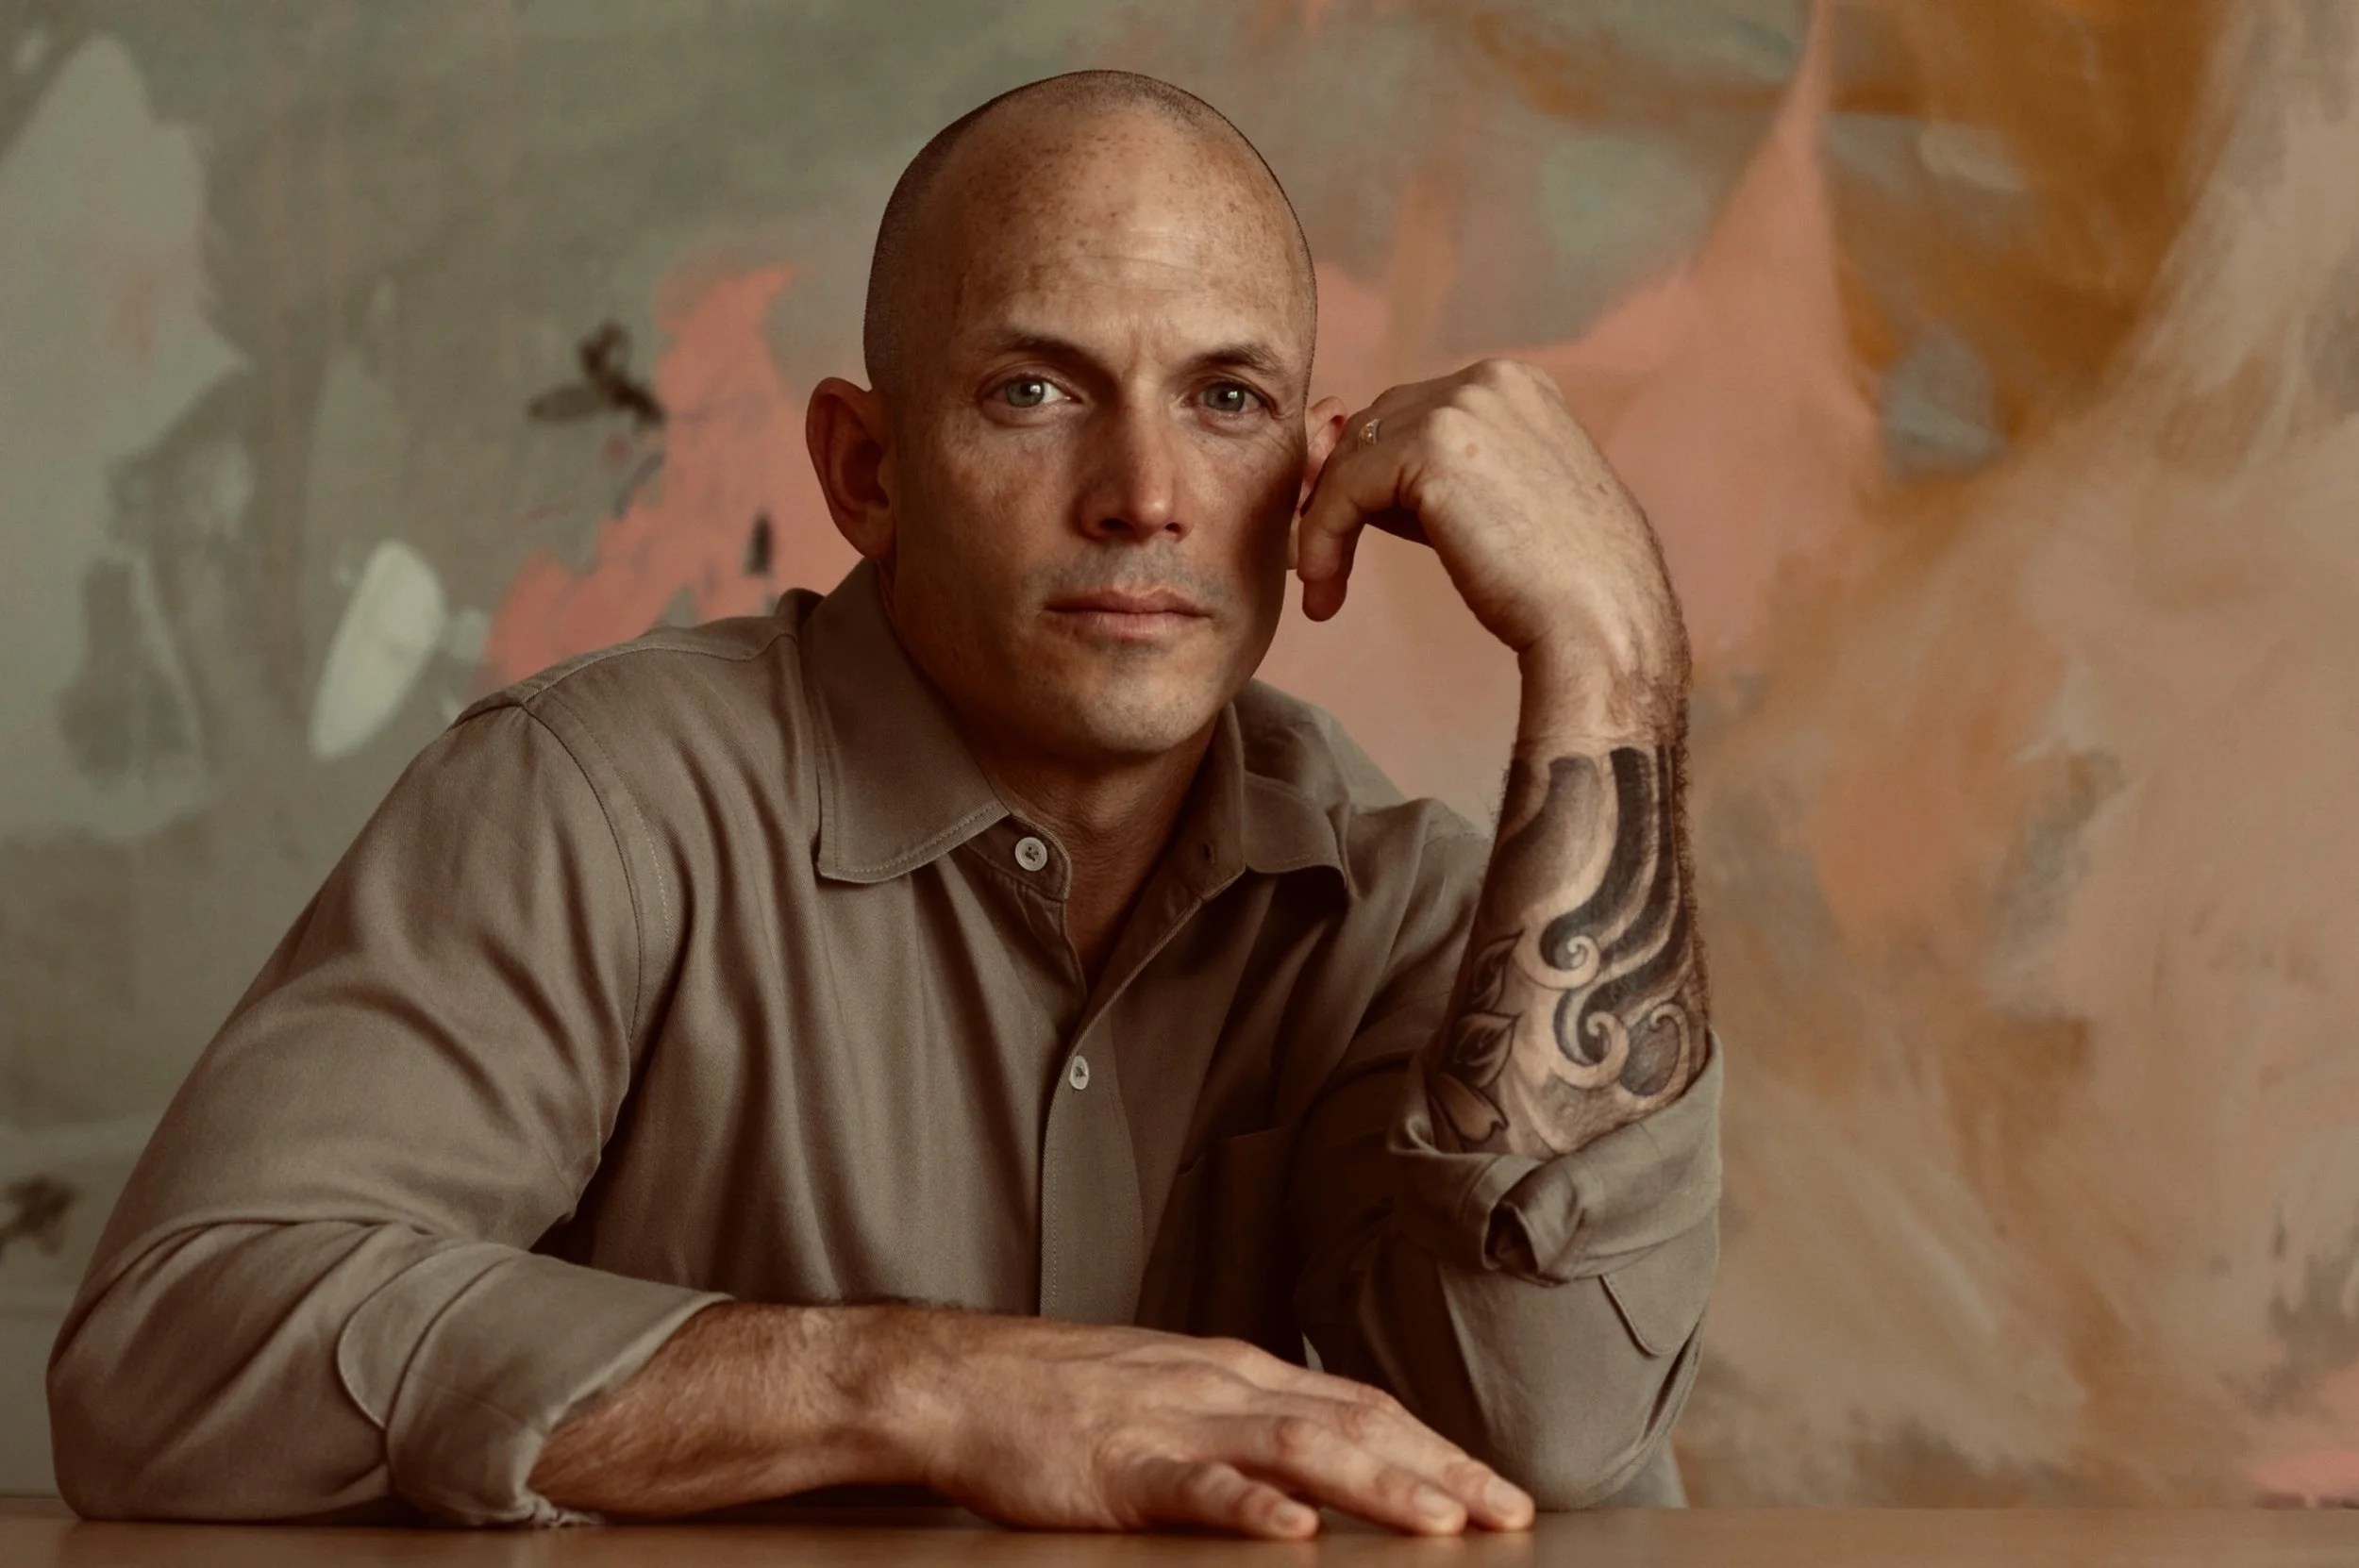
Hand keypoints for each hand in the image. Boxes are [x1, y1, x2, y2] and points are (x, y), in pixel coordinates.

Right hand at [888, 1310, 1534, 1539]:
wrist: (959, 1381)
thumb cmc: (1057, 1396)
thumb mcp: (1169, 1390)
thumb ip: (1241, 1420)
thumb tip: (1315, 1465)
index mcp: (1233, 1372)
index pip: (1359, 1404)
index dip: (1435, 1444)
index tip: (1497, 1486)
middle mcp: (1220, 1387)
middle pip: (1352, 1423)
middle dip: (1439, 1469)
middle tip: (1509, 1512)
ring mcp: (1173, 1423)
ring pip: (1296, 1450)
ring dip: (1377, 1486)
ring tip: (1441, 1523)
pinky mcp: (1119, 1468)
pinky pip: (1195, 1488)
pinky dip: (1251, 1508)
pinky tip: (1294, 1532)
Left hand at [1296, 359, 1687, 739]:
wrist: (1600, 619)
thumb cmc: (1561, 580)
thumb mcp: (1501, 500)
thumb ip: (1442, 477)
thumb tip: (1358, 486)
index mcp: (1516, 385)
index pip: (1411, 416)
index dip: (1371, 476)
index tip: (1347, 535)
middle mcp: (1490, 380)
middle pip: (1375, 428)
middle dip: (1344, 494)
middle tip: (1325, 563)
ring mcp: (1462, 407)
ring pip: (1352, 459)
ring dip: (1327, 524)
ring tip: (1324, 589)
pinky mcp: (1431, 449)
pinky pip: (1343, 491)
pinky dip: (1322, 540)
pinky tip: (1324, 590)